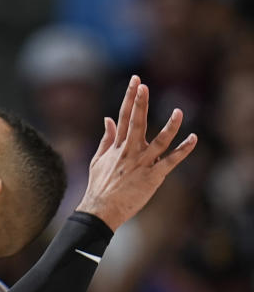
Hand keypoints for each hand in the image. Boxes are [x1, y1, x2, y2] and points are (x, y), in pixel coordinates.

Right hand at [76, 76, 196, 230]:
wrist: (101, 211)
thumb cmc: (99, 187)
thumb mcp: (98, 160)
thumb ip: (106, 138)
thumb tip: (108, 119)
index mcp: (117, 147)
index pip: (124, 117)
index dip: (130, 98)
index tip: (136, 81)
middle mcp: (129, 152)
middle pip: (136, 123)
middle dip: (140, 103)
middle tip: (144, 85)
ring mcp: (142, 164)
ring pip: (159, 141)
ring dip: (170, 126)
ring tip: (179, 111)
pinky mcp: (153, 177)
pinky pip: (171, 161)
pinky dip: (183, 151)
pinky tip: (193, 139)